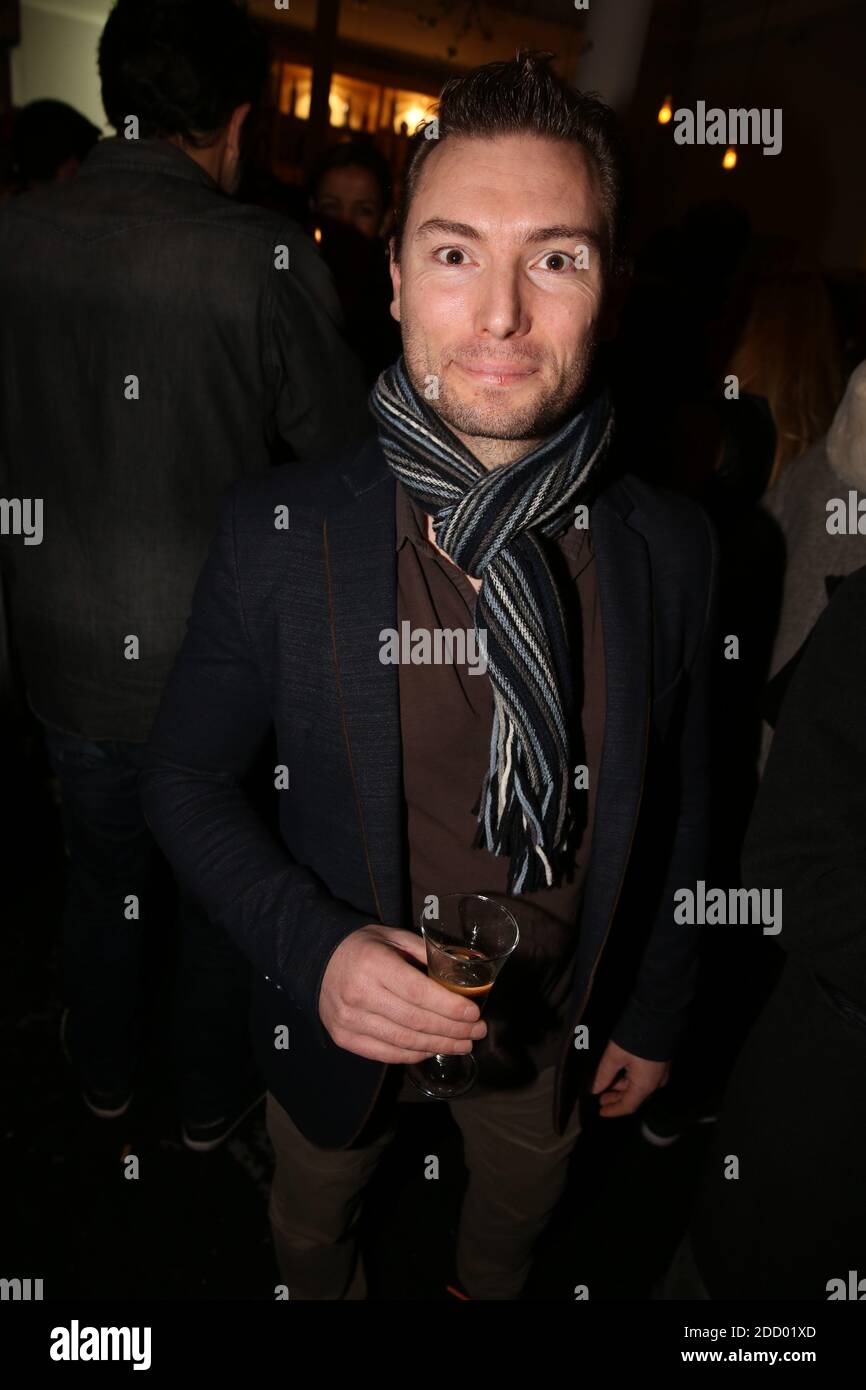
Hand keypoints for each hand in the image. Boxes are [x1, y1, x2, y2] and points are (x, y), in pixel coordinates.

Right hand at [319, 923, 487, 1063]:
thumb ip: (425, 954)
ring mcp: (348, 1020)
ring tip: (463, 1045)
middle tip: (477, 1032)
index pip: (418, 993)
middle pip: (415, 1021)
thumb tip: (461, 977)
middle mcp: (359, 994)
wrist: (318, 960)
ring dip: (439, 1046)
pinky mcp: (343, 1038)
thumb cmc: (363, 946)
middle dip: (453, 1030)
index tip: (474, 1014)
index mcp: (373, 964)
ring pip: (404, 1041)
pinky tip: (432, 1049)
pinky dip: (414, 1054)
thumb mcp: (393, 937)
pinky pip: (386, 1053)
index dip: (450, 1007)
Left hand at [590, 1039, 669, 1116]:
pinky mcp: (660, 1063)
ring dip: (622, 1089)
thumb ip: (604, 1075)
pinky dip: (630, 1080)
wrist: (660, 1015)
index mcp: (645, 1085)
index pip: (628, 1106)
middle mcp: (655, 1083)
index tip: (601, 1112)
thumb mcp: (615, 1056)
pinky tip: (619, 1075)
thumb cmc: (635, 1037)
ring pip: (639, 1087)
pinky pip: (644, 1078)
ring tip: (606, 1087)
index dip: (614, 1111)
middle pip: (634, 1098)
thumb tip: (595, 1089)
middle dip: (617, 1099)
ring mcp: (660, 1073)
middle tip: (602, 1100)